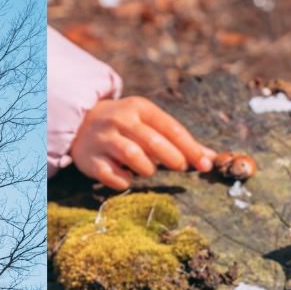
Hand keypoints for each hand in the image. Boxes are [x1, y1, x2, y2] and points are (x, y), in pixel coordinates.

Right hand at [70, 96, 213, 190]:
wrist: (80, 122)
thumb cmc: (126, 126)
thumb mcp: (149, 123)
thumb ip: (178, 140)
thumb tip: (210, 158)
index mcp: (139, 108)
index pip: (171, 128)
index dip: (190, 148)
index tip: (205, 165)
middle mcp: (119, 120)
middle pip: (153, 141)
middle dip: (172, 158)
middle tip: (179, 167)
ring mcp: (103, 139)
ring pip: (133, 157)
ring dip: (147, 168)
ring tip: (147, 169)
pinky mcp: (89, 159)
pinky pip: (112, 176)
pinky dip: (124, 181)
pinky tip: (126, 177)